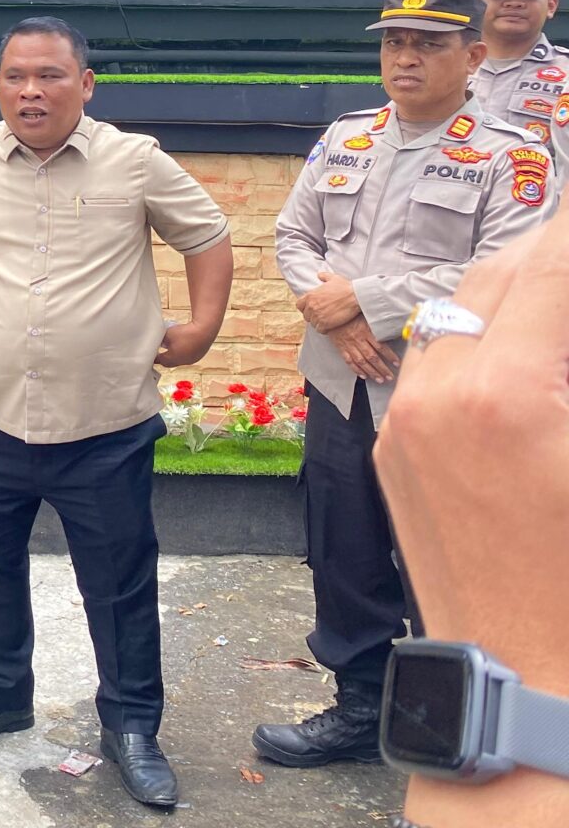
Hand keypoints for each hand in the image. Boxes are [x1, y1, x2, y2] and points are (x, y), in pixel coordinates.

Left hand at [155, 321, 216, 367]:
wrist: (205, 330)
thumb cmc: (186, 332)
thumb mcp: (167, 334)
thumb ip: (161, 340)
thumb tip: (159, 342)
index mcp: (173, 359)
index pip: (160, 361)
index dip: (155, 357)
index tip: (152, 354)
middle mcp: (183, 362)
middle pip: (170, 362)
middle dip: (165, 357)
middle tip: (160, 351)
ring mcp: (192, 359)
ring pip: (180, 359)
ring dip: (175, 354)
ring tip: (172, 346)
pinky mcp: (199, 355)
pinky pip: (189, 356)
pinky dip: (184, 352)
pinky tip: (184, 343)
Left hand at [297, 270, 361, 332]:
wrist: (355, 296)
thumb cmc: (345, 287)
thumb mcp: (333, 278)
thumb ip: (324, 276)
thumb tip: (320, 275)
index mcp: (310, 296)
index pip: (299, 305)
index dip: (305, 308)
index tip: (311, 309)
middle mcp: (311, 306)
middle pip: (306, 316)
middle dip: (312, 316)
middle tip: (321, 316)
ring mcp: (317, 315)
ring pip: (313, 323)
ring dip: (319, 323)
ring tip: (326, 322)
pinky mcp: (325, 323)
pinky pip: (320, 330)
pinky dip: (324, 329)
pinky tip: (330, 326)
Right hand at [326, 315, 398, 382]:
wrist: (330, 315)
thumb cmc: (350, 315)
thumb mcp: (365, 316)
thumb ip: (376, 323)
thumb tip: (391, 325)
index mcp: (365, 331)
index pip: (381, 346)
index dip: (390, 356)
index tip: (397, 363)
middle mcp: (358, 340)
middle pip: (372, 357)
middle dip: (382, 369)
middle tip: (390, 377)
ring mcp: (349, 345)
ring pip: (361, 362)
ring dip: (371, 372)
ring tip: (380, 379)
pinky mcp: (341, 348)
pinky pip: (349, 361)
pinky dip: (356, 370)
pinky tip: (363, 376)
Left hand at [380, 220, 568, 827]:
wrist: (527, 692)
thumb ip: (564, 361)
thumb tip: (555, 316)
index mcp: (506, 392)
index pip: (552, 267)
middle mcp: (436, 393)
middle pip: (503, 274)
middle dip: (555, 254)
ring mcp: (406, 422)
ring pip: (461, 311)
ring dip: (520, 290)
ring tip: (558, 293)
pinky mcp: (395, 451)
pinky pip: (436, 362)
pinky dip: (486, 338)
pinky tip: (531, 349)